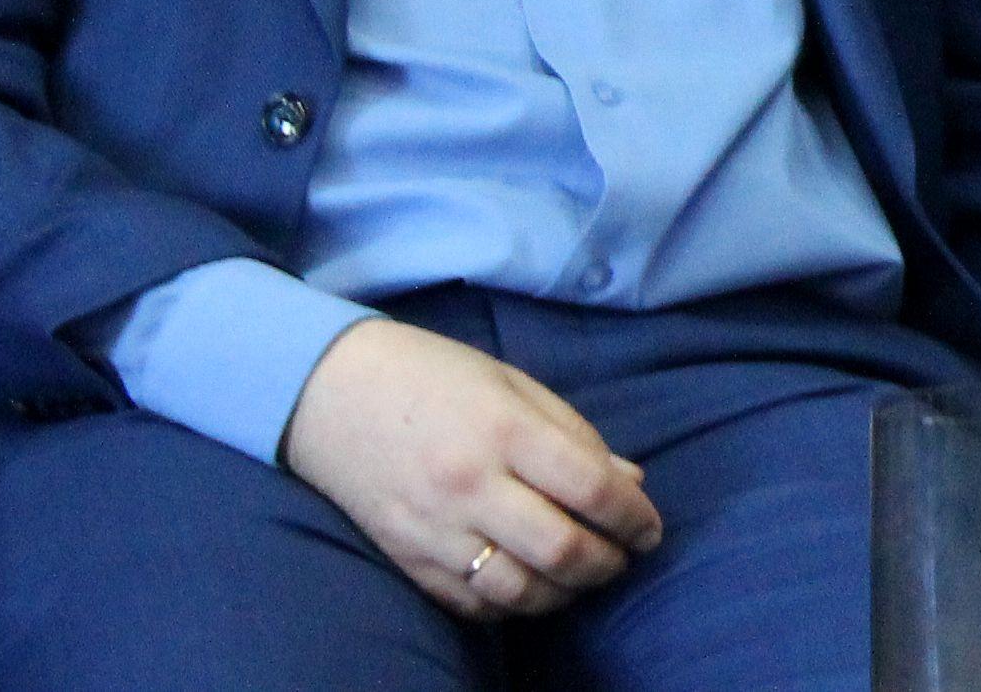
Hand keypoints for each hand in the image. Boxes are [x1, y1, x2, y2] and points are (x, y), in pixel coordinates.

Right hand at [281, 316, 663, 620]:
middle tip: (624, 557)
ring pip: (519, 591)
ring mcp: (433, 529)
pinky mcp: (405, 559)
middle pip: (562, 550)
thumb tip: (631, 484)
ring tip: (583, 576)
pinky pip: (472, 604)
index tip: (650, 529)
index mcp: (505, 430)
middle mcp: (469, 485)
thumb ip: (575, 435)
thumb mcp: (513, 384)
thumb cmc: (433, 376)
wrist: (330, 391)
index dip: (635, 517)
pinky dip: (512, 605)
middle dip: (609, 563)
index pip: (592, 490)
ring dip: (565, 593)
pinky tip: (532, 586)